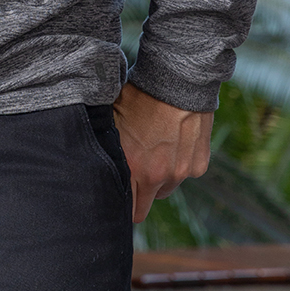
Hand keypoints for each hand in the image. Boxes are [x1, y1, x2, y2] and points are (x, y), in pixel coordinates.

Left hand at [112, 82, 212, 223]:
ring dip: (160, 178)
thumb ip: (107, 146)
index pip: (126, 210)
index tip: (115, 196)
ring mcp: (181, 172)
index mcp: (133, 168)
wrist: (178, 80)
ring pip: (166, 188)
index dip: (119, 204)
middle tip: (134, 174)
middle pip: (145, 207)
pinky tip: (175, 140)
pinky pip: (186, 173)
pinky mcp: (199, 165)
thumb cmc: (140, 95)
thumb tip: (90, 160)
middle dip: (138, 196)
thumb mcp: (113, 119)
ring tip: (155, 149)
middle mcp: (158, 176)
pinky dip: (180, 163)